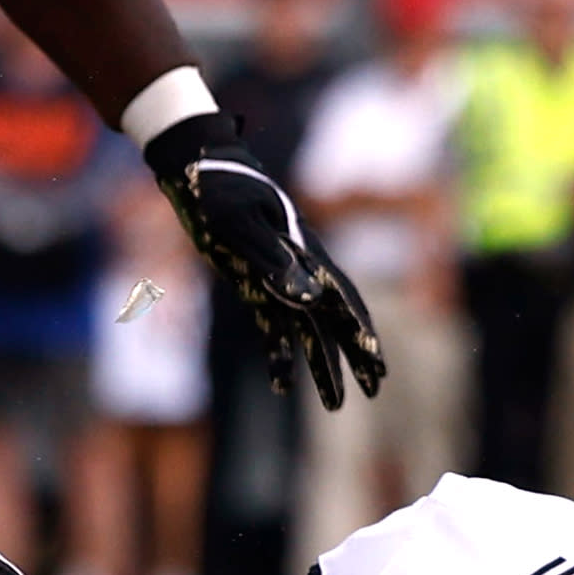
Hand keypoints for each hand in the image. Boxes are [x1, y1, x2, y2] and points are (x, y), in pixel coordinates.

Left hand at [145, 113, 384, 409]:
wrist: (196, 169)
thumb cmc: (219, 189)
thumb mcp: (240, 222)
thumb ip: (273, 259)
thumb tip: (309, 299)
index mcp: (306, 252)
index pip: (342, 296)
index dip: (359, 328)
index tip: (374, 358)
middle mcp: (300, 270)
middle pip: (337, 319)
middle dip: (358, 354)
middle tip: (377, 388)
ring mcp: (279, 281)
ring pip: (310, 331)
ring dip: (324, 367)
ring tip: (335, 405)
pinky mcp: (256, 288)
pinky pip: (274, 329)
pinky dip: (280, 356)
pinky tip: (279, 384)